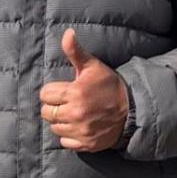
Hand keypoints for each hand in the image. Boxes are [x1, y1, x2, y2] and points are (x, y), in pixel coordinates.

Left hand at [39, 30, 128, 153]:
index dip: (52, 91)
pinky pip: (65, 142)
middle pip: (46, 113)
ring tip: (73, 113)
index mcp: (74, 93)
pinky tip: (78, 126)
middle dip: (54, 106)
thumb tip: (67, 33)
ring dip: (61, 121)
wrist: (132, 108)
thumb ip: (75, 51)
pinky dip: (69, 136)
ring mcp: (80, 131)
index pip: (45, 95)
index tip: (63, 90)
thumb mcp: (93, 66)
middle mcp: (75, 113)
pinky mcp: (85, 144)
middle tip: (67, 102)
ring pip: (55, 128)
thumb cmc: (109, 85)